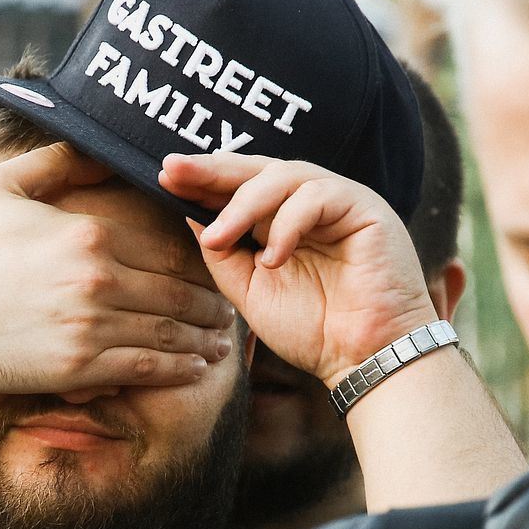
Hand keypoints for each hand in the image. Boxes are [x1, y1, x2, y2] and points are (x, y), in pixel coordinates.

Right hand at [0, 143, 235, 392]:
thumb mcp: (1, 186)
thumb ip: (57, 162)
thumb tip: (98, 146)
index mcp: (89, 233)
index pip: (166, 250)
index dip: (200, 264)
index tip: (215, 272)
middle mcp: (98, 278)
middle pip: (179, 295)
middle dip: (212, 307)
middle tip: (230, 314)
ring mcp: (90, 326)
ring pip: (170, 334)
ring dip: (204, 342)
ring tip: (221, 347)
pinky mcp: (78, 367)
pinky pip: (147, 368)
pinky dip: (179, 370)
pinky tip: (196, 371)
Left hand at [159, 151, 440, 386]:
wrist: (363, 359)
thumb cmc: (314, 330)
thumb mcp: (251, 292)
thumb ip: (224, 255)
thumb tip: (189, 215)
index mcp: (282, 220)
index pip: (239, 188)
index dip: (203, 181)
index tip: (164, 178)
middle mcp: (309, 203)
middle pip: (257, 169)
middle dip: (212, 169)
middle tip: (173, 170)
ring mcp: (338, 201)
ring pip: (284, 175)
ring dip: (244, 205)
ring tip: (218, 238)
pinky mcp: (365, 207)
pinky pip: (317, 197)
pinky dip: (288, 225)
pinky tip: (272, 258)